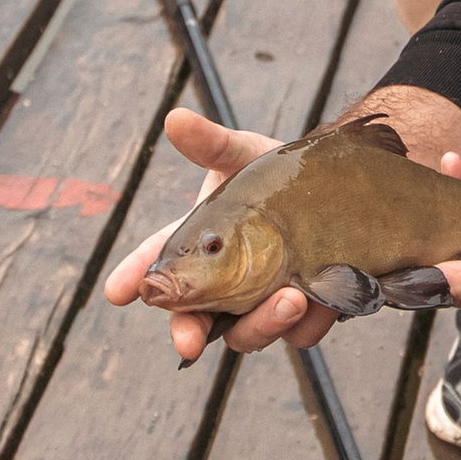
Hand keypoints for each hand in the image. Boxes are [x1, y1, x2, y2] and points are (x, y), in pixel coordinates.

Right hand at [103, 106, 302, 366]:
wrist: (345, 188)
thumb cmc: (279, 176)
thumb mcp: (245, 156)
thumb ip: (212, 145)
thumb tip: (175, 119)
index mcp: (199, 246)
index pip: (157, 265)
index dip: (134, 277)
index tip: (116, 291)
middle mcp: (225, 284)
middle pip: (196, 321)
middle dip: (189, 332)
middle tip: (190, 340)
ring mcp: (263, 303)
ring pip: (250, 335)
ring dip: (264, 323)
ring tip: (291, 297)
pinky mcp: (307, 313)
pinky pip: (302, 332)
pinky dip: (311, 320)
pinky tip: (322, 298)